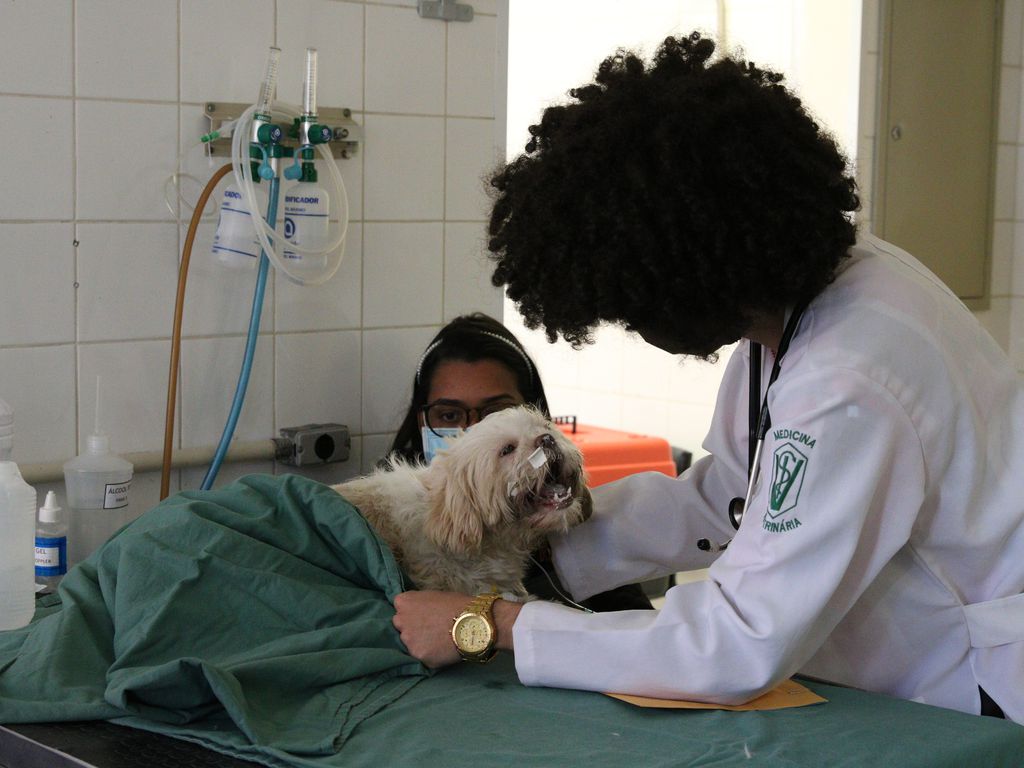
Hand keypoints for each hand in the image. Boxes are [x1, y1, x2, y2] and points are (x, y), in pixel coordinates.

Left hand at [392, 591, 523, 668]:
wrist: (473, 622)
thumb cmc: (457, 604)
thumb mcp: (433, 595)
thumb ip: (419, 603)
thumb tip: (417, 611)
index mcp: (404, 602)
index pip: (399, 608)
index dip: (411, 612)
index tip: (422, 615)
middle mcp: (401, 621)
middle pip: (400, 627)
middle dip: (411, 627)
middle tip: (429, 629)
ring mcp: (408, 641)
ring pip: (409, 644)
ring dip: (419, 643)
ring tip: (438, 641)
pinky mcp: (419, 657)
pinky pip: (421, 657)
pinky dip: (429, 655)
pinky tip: (442, 650)